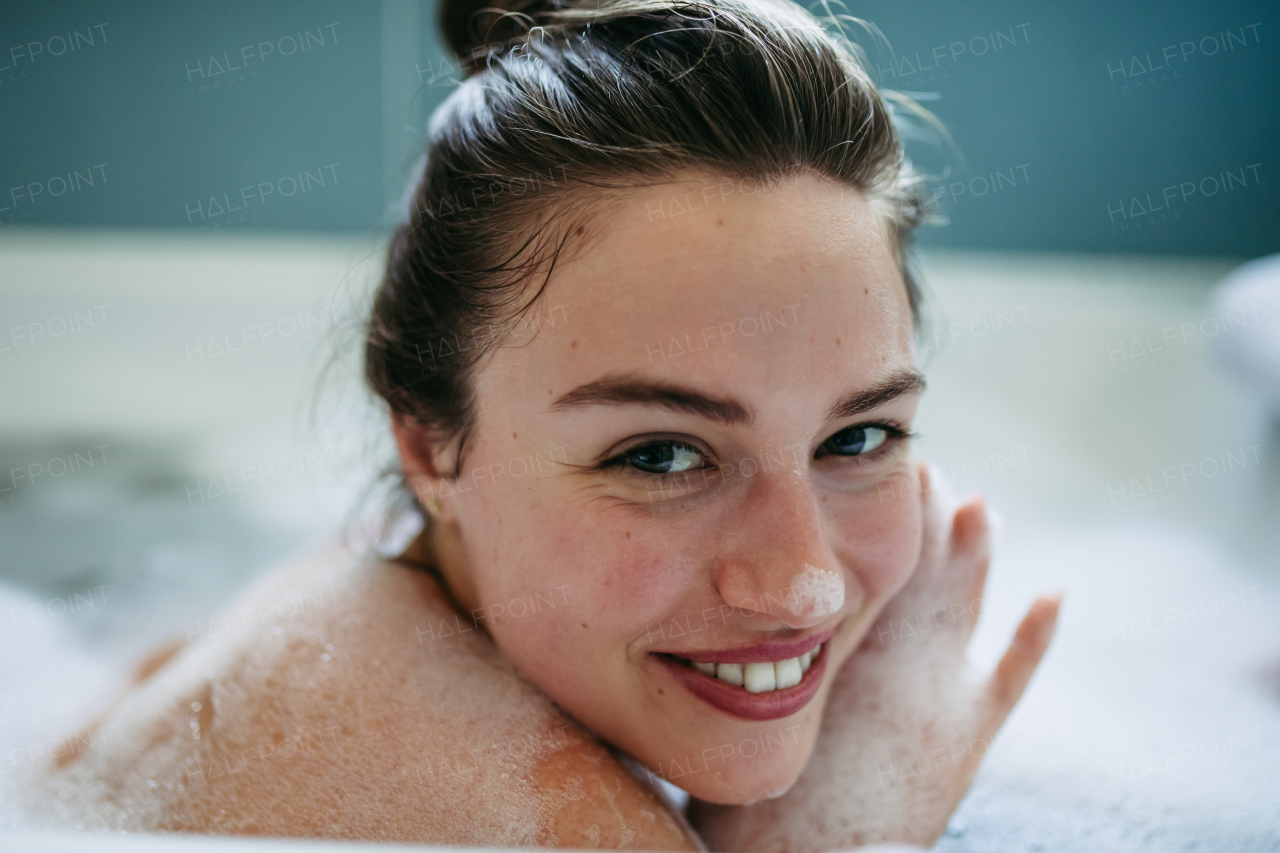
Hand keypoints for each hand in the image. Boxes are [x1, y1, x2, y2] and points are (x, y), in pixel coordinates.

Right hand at [691, 461, 1060, 850]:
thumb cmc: (763, 809)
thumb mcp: (729, 725)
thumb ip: (717, 673)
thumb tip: (665, 629)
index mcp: (833, 649)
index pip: (852, 560)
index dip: (864, 514)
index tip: (866, 470)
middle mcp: (891, 657)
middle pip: (913, 568)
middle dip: (919, 515)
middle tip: (922, 467)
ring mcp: (939, 691)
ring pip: (964, 602)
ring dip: (974, 552)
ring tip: (979, 505)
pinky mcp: (969, 732)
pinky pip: (1013, 673)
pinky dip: (1034, 635)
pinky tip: (1054, 597)